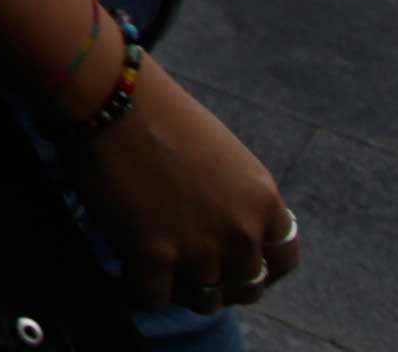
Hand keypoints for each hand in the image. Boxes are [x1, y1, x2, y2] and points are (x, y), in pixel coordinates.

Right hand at [77, 55, 297, 320]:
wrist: (113, 97)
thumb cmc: (161, 114)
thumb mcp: (226, 156)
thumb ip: (237, 199)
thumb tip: (226, 233)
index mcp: (263, 200)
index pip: (283, 260)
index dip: (261, 268)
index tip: (237, 266)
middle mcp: (240, 230)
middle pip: (243, 286)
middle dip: (218, 280)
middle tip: (187, 269)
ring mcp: (199, 247)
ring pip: (201, 298)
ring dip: (177, 287)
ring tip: (151, 269)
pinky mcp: (153, 257)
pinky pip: (152, 300)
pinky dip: (135, 291)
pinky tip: (120, 275)